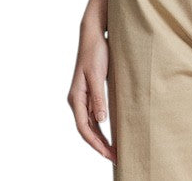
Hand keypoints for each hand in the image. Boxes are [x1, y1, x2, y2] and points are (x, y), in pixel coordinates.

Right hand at [67, 22, 116, 163]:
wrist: (94, 34)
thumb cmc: (95, 51)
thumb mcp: (97, 74)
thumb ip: (98, 97)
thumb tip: (101, 121)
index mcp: (76, 97)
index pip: (84, 128)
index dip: (95, 143)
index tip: (108, 154)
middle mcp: (78, 100)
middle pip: (87, 129)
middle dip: (100, 145)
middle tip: (115, 157)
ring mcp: (84, 96)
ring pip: (91, 124)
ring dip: (101, 137)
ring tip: (114, 149)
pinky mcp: (91, 91)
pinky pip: (95, 114)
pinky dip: (102, 126)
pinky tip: (111, 131)